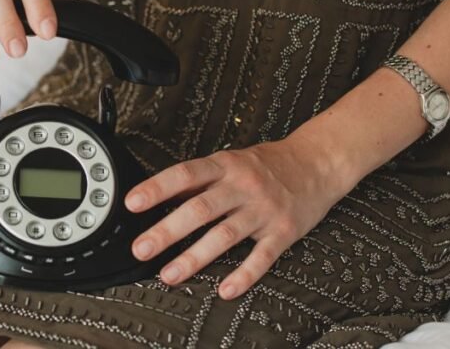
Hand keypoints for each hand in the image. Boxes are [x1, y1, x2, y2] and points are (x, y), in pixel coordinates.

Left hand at [124, 134, 356, 299]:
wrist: (317, 163)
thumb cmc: (267, 164)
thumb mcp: (230, 160)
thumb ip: (198, 178)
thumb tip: (159, 194)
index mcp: (225, 166)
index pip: (185, 175)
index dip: (157, 188)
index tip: (132, 202)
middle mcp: (242, 186)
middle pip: (200, 209)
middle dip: (167, 231)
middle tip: (141, 248)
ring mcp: (263, 210)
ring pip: (225, 235)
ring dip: (195, 257)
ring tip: (169, 274)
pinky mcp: (283, 231)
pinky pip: (262, 256)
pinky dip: (244, 275)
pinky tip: (226, 289)